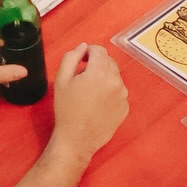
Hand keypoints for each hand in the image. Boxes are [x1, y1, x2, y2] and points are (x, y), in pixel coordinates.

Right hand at [50, 43, 128, 161]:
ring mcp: (123, 95)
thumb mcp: (61, 80)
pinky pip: (118, 91)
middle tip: (83, 78)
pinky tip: (97, 104)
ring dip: (104, 78)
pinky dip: (110, 92)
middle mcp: (116, 81)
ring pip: (114, 76)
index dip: (88, 52)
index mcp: (100, 73)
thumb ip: (71, 57)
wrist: (77, 139)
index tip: (81, 61)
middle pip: (109, 61)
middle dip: (97, 64)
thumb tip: (83, 47)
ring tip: (89, 93)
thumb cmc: (66, 110)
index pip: (99, 50)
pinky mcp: (125, 107)